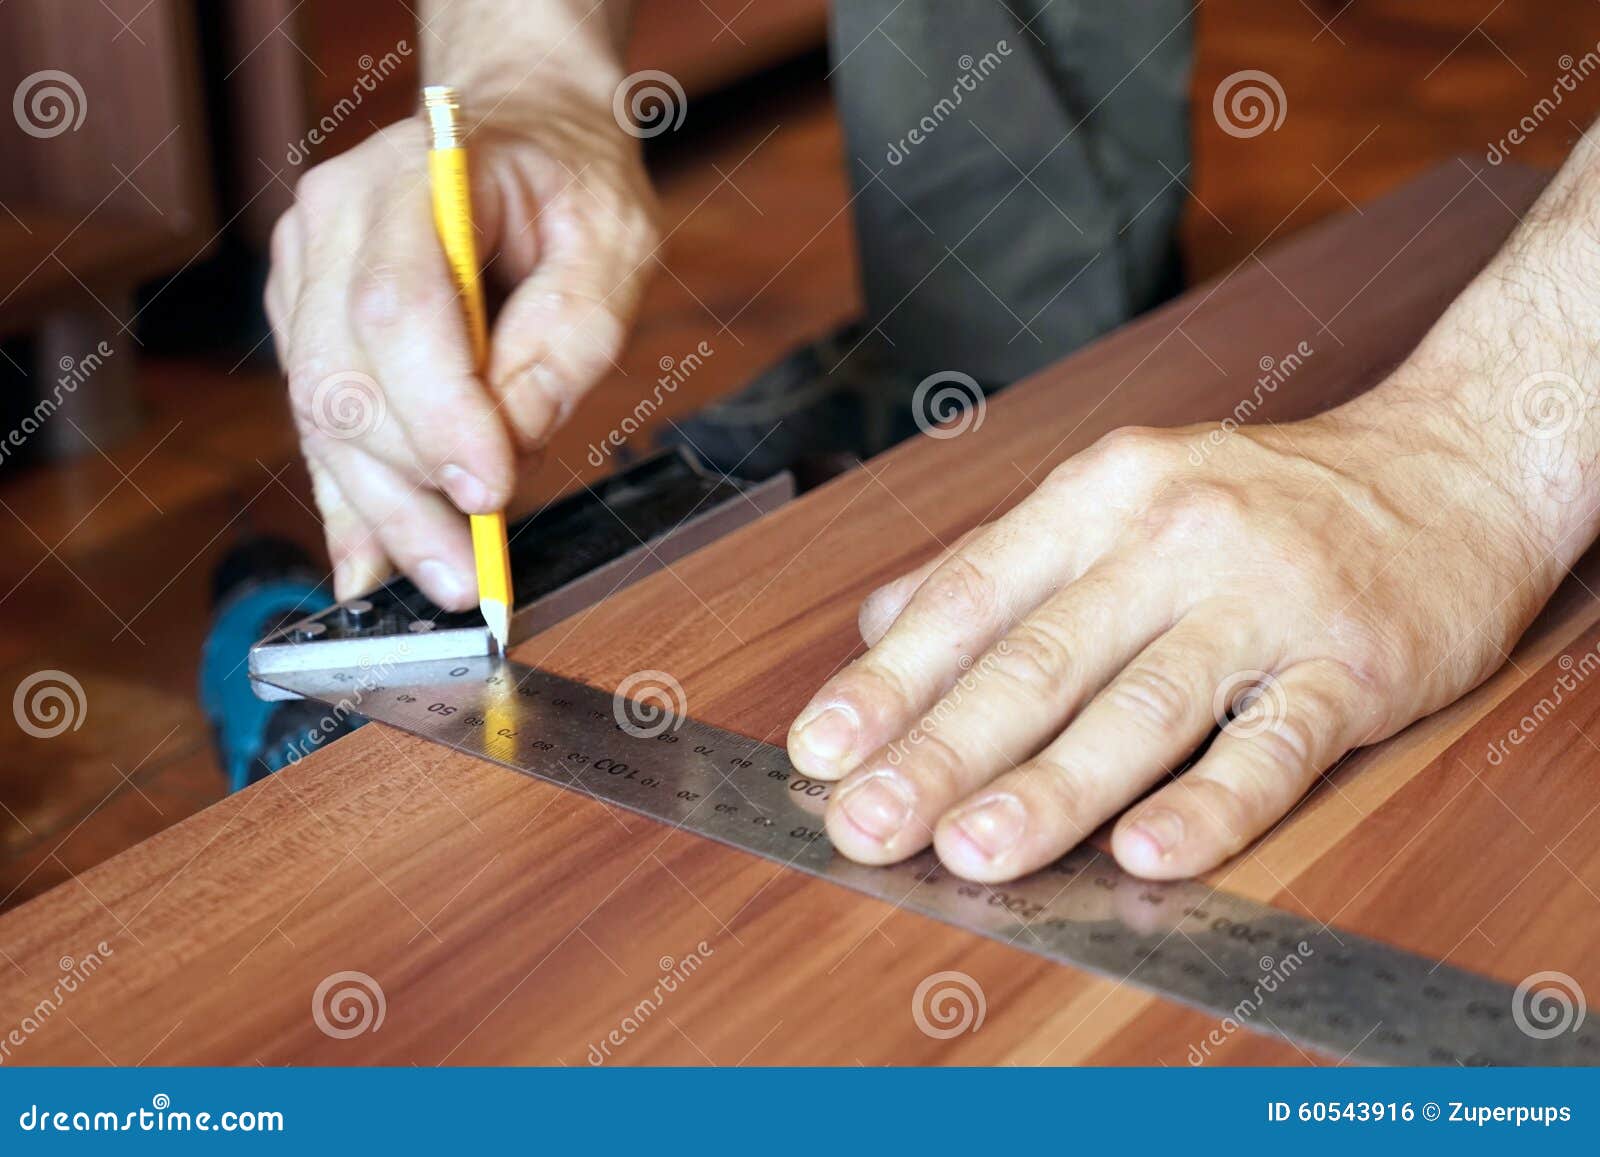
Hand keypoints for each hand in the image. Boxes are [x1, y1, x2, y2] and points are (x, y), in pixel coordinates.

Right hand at [265, 91, 657, 606]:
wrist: (519, 129)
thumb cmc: (568, 179)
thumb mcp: (612, 244)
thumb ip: (567, 339)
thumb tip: (514, 443)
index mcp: (411, 180)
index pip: (400, 309)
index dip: (438, 413)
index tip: (489, 491)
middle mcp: (334, 222)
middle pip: (345, 377)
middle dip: (408, 489)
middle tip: (470, 571)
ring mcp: (307, 271)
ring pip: (323, 417)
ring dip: (383, 512)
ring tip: (442, 579)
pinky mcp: (307, 321)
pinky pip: (321, 425)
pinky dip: (350, 500)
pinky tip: (370, 566)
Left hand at [786, 387, 1561, 880]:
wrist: (1443, 471)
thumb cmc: (1257, 501)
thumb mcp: (1116, 496)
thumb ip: (995, 565)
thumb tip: (878, 629)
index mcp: (1098, 497)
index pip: (972, 598)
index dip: (891, 683)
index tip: (822, 752)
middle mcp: (1171, 539)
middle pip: (1038, 660)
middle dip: (940, 751)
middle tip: (867, 824)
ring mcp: (1265, 601)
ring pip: (1141, 705)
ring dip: (1051, 787)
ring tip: (973, 849)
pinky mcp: (1353, 664)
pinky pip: (1273, 743)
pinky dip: (1210, 801)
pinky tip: (1149, 852)